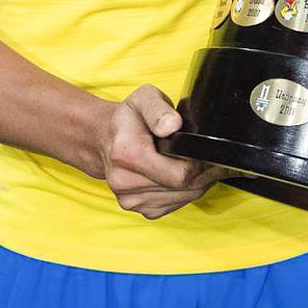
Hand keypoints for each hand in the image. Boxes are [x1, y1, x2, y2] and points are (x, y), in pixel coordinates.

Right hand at [95, 85, 231, 219]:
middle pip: (184, 188)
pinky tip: (176, 173)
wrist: (105, 139)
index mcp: (126, 153)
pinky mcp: (137, 208)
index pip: (180, 174)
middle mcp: (124, 181)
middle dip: (200, 172)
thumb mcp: (144, 98)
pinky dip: (183, 191)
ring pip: (183, 198)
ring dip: (194, 182)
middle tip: (201, 153)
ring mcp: (129, 199)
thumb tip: (173, 125)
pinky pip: (174, 205)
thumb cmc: (129, 118)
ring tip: (187, 161)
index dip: (199, 162)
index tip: (202, 148)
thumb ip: (158, 109)